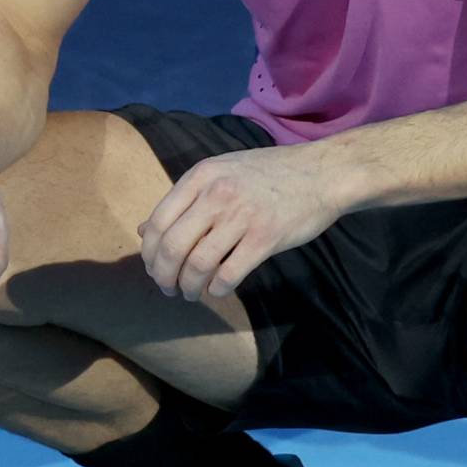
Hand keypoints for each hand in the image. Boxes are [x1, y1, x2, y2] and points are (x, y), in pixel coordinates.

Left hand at [135, 143, 346, 300]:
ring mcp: (242, 215)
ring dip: (188, 287)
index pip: (158, 222)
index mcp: (201, 176)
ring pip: (198, 264)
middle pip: (173, 247)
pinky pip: (229, 274)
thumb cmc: (268, 175)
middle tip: (167, 288)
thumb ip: (183, 200)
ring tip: (190, 294)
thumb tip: (144, 231)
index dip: (150, 253)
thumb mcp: (220, 173)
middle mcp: (217, 194)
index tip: (154, 269)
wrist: (322, 172)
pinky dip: (217, 289)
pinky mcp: (266, 237)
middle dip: (164, 276)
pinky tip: (217, 291)